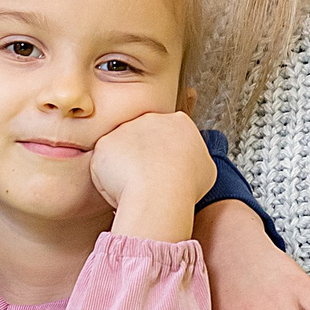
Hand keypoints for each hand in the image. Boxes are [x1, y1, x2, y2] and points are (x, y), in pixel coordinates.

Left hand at [90, 111, 216, 242]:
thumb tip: (188, 163)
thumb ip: (194, 158)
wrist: (160, 192)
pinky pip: (104, 163)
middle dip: (143, 157)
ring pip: (121, 150)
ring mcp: (125, 128)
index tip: (166, 171)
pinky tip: (120, 188)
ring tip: (134, 187)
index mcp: (178, 121)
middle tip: (149, 180)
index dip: (166, 155)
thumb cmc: (185, 185)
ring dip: (124, 167)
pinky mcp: (104, 143)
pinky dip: (108, 177)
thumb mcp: (205, 168)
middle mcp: (150, 117)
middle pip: (143, 137)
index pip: (169, 134)